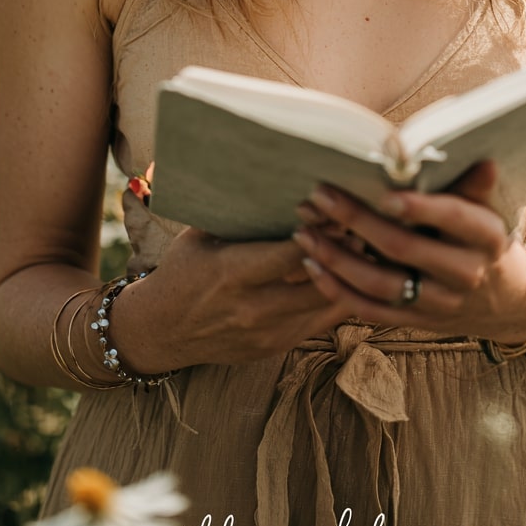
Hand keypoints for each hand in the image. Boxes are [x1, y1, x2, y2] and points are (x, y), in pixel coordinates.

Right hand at [108, 224, 356, 371]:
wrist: (160, 331)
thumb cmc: (182, 271)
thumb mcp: (200, 236)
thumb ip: (239, 217)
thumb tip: (276, 178)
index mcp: (231, 273)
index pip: (291, 252)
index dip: (320, 230)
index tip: (336, 209)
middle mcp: (252, 308)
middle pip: (318, 280)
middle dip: (344, 252)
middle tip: (364, 225)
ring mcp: (267, 333)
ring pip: (327, 305)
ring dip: (349, 275)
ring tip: (365, 246)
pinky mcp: (276, 347)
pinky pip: (320, 322)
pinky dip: (338, 297)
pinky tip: (351, 274)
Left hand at [293, 164, 525, 342]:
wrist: (502, 297)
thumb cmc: (482, 237)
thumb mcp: (488, 209)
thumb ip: (474, 187)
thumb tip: (484, 162)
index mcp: (485, 237)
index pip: (452, 218)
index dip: (419, 208)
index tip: (383, 194)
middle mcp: (464, 273)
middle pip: (403, 249)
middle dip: (356, 221)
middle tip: (320, 196)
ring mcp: (438, 303)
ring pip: (380, 284)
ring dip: (337, 258)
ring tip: (305, 231)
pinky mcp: (416, 322)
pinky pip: (371, 310)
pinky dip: (337, 290)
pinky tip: (312, 265)